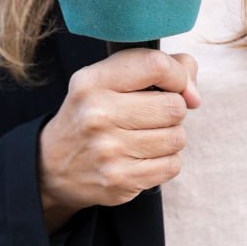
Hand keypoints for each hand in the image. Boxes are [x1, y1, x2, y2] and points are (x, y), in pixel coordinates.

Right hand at [38, 49, 199, 232]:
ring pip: (177, 137)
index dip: (178, 74)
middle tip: (153, 115)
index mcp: (93, 81)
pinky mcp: (120, 180)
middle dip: (173, 110)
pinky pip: (172, 165)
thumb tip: (193, 94)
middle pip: (174, 106)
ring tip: (147, 136)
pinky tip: (145, 156)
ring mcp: (108, 151)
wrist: (53, 166)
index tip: (176, 85)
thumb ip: (156, 68)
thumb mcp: (107, 80)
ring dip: (170, 137)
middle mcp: (97, 114)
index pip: (155, 65)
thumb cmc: (92, 114)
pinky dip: (166, 161)